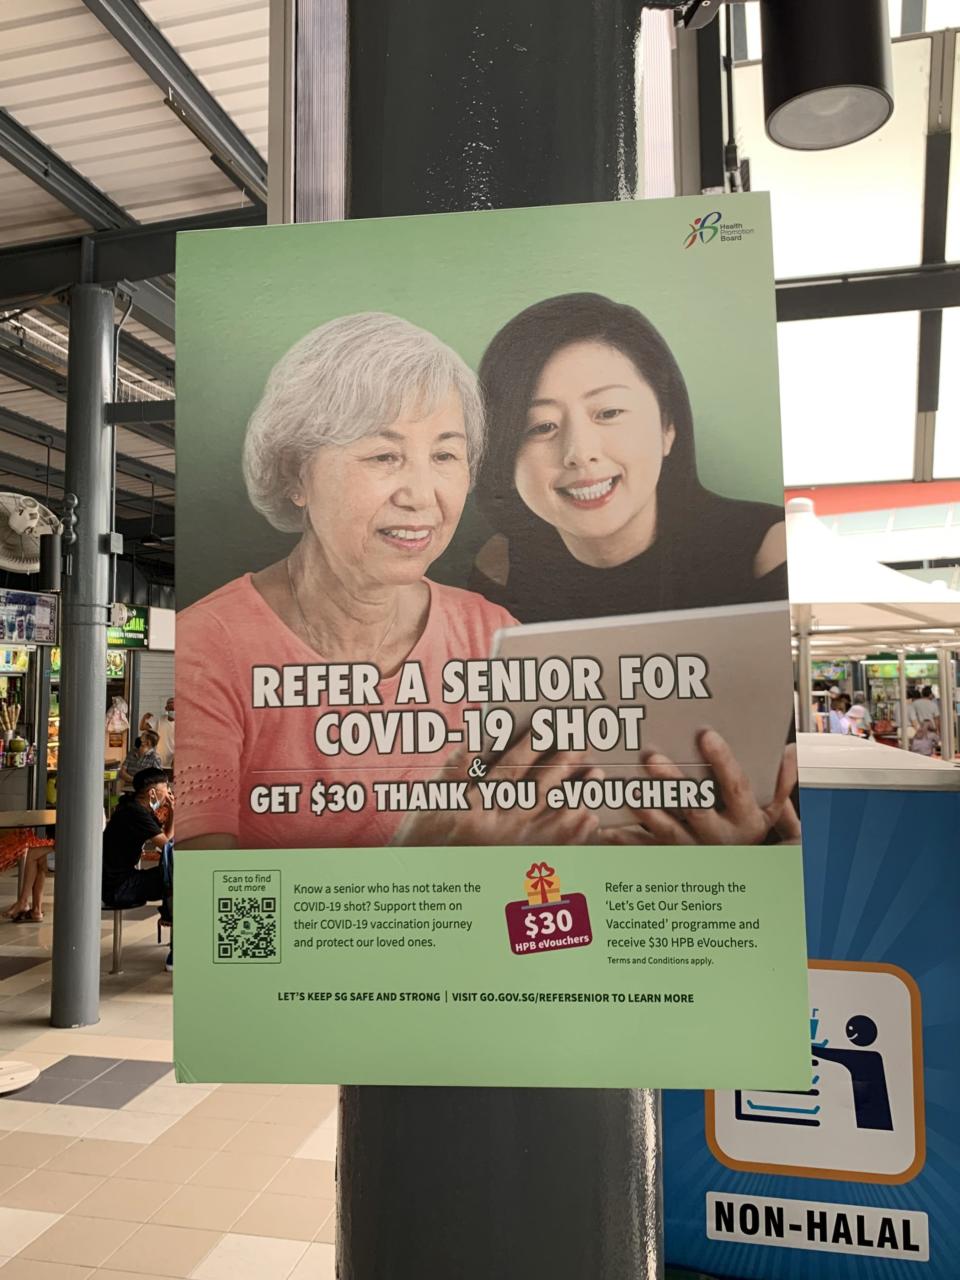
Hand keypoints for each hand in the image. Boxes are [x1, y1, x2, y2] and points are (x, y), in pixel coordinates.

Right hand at [393, 741, 601, 846]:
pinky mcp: (525, 866)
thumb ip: (457, 767)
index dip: (532, 744)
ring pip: (556, 816)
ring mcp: (516, 849)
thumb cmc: (426, 838)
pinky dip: (577, 831)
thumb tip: (476, 734)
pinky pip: (559, 848)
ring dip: (578, 793)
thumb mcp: (433, 799)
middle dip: (563, 762)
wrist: (426, 885)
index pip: (512, 768)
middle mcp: (501, 827)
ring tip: (594, 773)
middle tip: (582, 742)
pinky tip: (590, 815)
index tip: (549, 726)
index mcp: (477, 806)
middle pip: (540, 787)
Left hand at [604, 731, 797, 846]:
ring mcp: (692, 847)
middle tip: (653, 756)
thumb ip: (782, 782)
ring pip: (665, 829)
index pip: (735, 787)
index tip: (706, 734)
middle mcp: (718, 835)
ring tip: (627, 788)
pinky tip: (605, 827)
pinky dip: (624, 839)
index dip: (723, 762)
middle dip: (673, 782)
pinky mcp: (670, 856)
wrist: (740, 878)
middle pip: (694, 808)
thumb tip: (791, 751)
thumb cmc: (752, 833)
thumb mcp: (774, 811)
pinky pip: (645, 849)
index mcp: (745, 819)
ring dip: (645, 808)